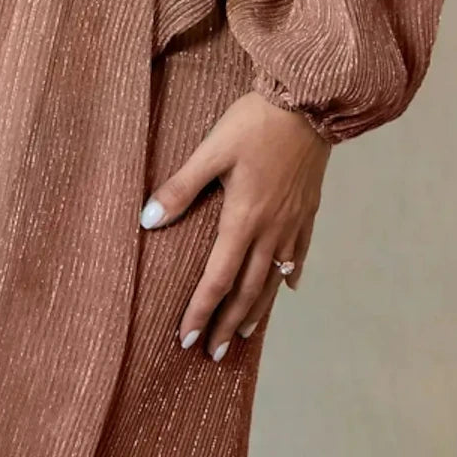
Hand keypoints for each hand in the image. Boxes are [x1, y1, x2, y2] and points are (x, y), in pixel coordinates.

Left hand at [138, 91, 332, 360]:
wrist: (310, 103)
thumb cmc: (256, 123)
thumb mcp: (212, 150)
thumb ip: (181, 187)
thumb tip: (147, 220)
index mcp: (244, 219)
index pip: (218, 278)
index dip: (201, 310)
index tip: (186, 339)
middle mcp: (271, 230)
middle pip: (248, 290)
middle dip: (227, 323)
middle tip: (212, 353)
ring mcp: (293, 222)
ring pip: (274, 278)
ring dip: (257, 309)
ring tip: (243, 334)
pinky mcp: (308, 209)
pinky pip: (299, 253)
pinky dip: (289, 275)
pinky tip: (287, 286)